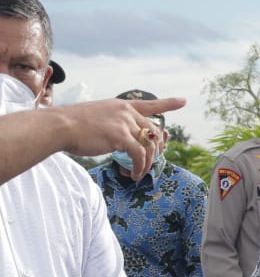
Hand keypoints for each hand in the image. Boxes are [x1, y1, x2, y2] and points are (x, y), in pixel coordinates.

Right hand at [55, 97, 185, 180]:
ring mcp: (124, 123)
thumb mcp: (96, 117)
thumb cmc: (71, 125)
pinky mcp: (121, 136)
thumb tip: (121, 139)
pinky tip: (135, 175)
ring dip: (147, 163)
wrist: (58, 125)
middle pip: (153, 131)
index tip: (183, 101)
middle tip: (150, 162)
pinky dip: (140, 167)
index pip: (149, 104)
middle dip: (155, 149)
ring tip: (140, 173)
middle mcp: (126, 112)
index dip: (168, 104)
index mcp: (121, 106)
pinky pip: (140, 155)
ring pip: (148, 145)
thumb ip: (113, 124)